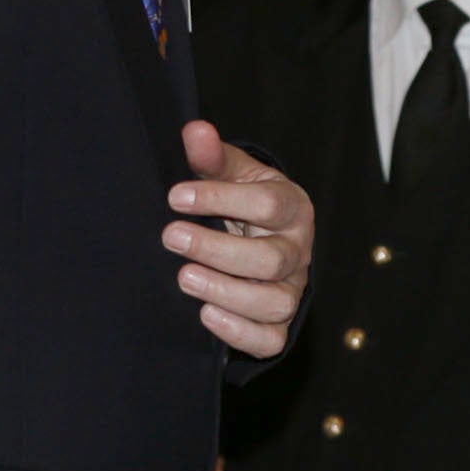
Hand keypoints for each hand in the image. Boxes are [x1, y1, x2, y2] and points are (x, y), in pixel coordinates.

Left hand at [166, 122, 314, 360]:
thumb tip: (195, 130)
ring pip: (273, 302)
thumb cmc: (242, 204)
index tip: (175, 197)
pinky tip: (205, 314)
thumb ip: (213, 157)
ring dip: (225, 291)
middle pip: (271, 259)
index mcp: (292, 208)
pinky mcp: (278, 325)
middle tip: (171, 237)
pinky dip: (239, 331)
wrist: (258, 240)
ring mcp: (291, 290)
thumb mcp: (231, 174)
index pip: (268, 204)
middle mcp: (298, 251)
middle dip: (216, 249)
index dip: (222, 199)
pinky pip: (270, 339)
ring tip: (183, 276)